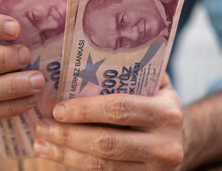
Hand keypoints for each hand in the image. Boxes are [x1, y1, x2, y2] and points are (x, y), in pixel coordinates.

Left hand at [34, 74, 183, 170]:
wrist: (180, 140)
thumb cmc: (156, 105)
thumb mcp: (153, 85)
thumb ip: (130, 73)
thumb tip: (84, 61)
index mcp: (166, 113)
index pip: (119, 109)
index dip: (85, 110)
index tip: (57, 109)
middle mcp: (165, 146)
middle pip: (107, 143)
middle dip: (68, 135)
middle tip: (42, 126)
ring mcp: (154, 170)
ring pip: (101, 165)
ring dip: (66, 154)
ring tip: (41, 143)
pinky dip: (75, 165)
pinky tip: (57, 155)